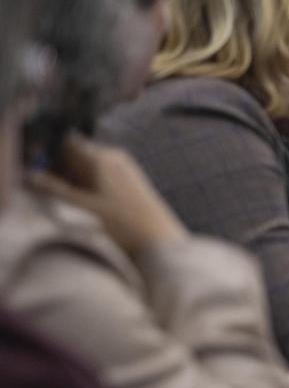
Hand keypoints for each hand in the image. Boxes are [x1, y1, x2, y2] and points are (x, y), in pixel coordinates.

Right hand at [27, 134, 186, 257]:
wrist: (160, 245)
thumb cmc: (122, 227)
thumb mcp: (81, 209)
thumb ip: (52, 190)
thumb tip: (29, 176)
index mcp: (99, 158)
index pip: (65, 143)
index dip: (49, 156)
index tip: (43, 176)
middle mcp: (113, 156)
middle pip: (74, 155)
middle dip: (60, 171)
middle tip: (59, 196)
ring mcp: (124, 168)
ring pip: (85, 167)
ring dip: (74, 182)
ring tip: (80, 206)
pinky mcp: (131, 182)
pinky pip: (99, 177)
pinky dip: (89, 189)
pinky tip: (93, 209)